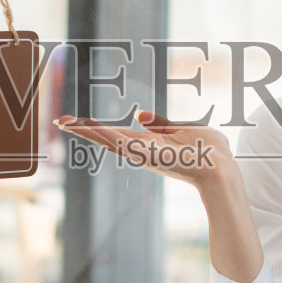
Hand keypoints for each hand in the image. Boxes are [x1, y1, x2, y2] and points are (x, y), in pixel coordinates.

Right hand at [54, 110, 234, 188]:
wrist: (222, 168)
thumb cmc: (207, 150)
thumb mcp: (180, 129)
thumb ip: (159, 123)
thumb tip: (139, 114)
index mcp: (146, 144)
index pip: (115, 134)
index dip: (95, 127)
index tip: (73, 121)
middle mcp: (142, 151)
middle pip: (106, 139)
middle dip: (83, 130)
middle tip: (59, 121)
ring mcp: (145, 155)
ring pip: (111, 141)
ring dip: (89, 131)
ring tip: (67, 122)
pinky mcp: (152, 155)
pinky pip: (126, 144)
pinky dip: (108, 136)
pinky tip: (93, 129)